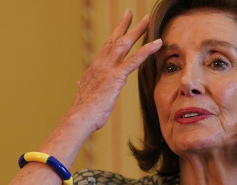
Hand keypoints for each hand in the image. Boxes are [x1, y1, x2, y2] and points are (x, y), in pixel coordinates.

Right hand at [69, 9, 161, 130]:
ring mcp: (108, 69)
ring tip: (147, 20)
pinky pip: (134, 60)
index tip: (120, 26)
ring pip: (124, 44)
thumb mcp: (85, 94)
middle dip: (124, 25)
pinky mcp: (115, 77)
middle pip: (114, 39)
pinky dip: (147, 50)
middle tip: (131, 12)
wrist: (79, 118)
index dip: (114, 35)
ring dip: (137, 31)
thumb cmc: (83, 112)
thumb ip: (86, 85)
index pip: (106, 47)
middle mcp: (100, 64)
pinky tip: (157, 43)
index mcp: (95, 68)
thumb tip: (81, 83)